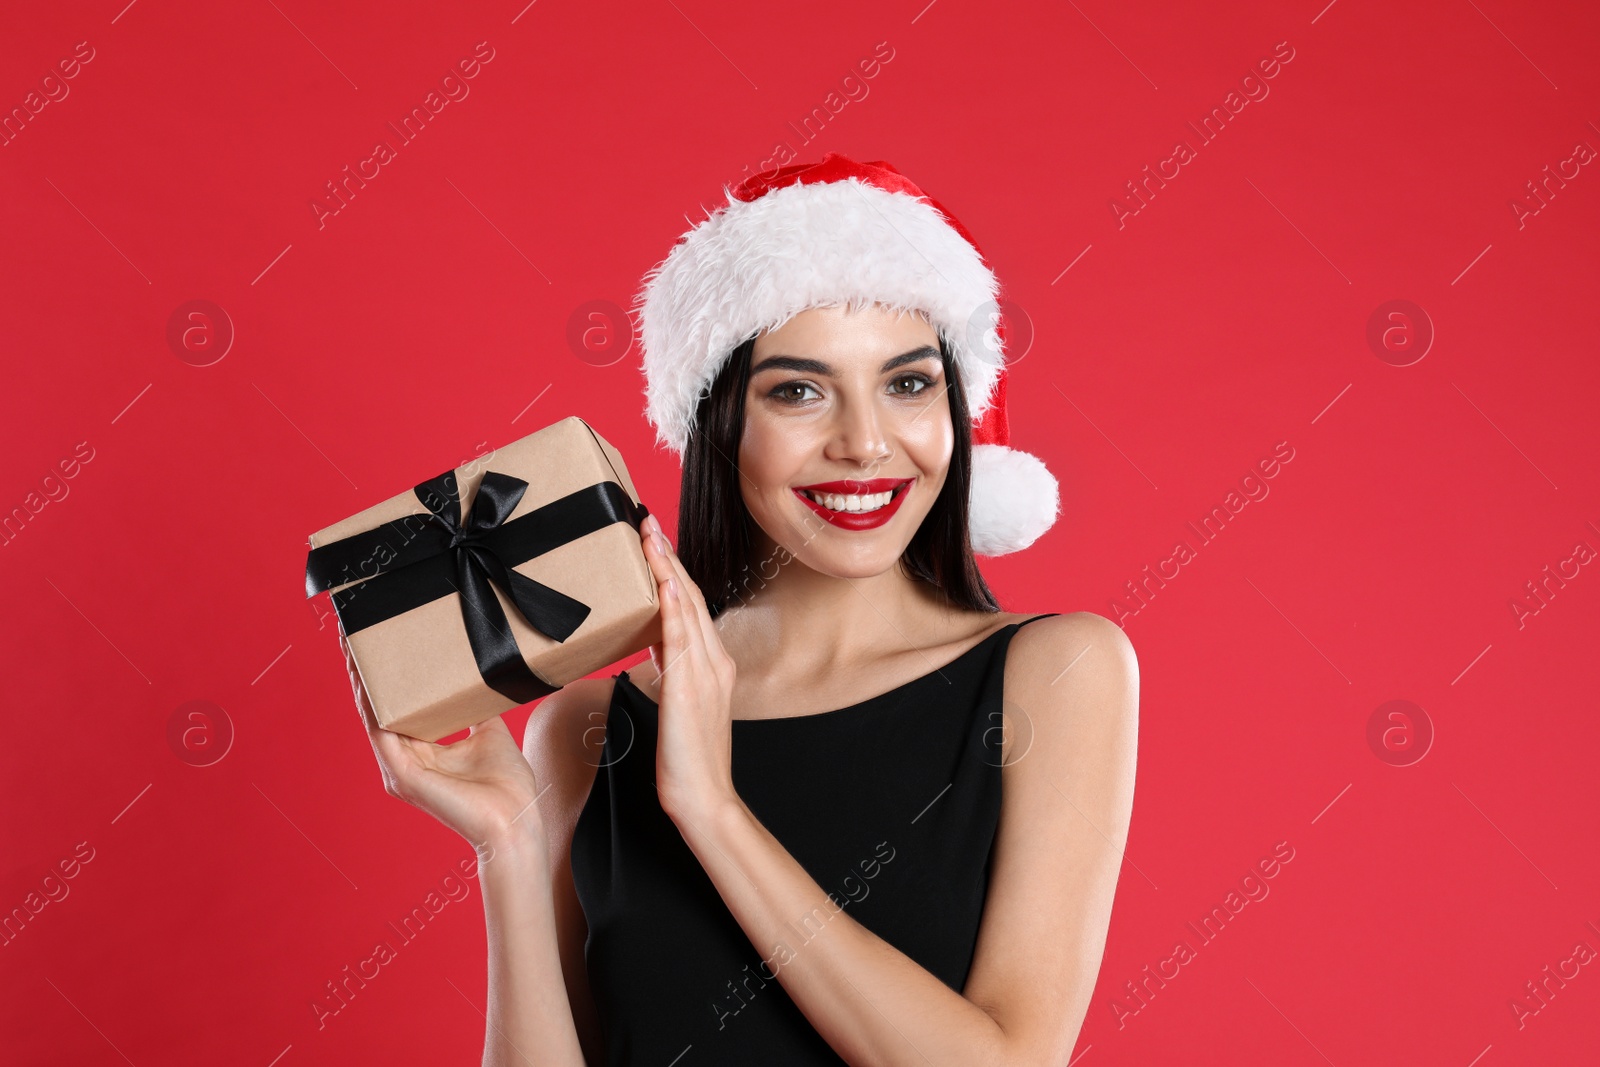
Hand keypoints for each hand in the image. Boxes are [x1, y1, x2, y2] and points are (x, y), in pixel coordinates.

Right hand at [341, 631, 545, 853]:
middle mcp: (403, 762)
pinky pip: (381, 735)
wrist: (516, 820)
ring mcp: (400, 771)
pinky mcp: (404, 777)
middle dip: (364, 672)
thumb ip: (474, 710)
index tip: (378, 643)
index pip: (395, 710)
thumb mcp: (489, 733)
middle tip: (352, 635)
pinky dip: (372, 707)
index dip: (384, 679)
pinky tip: (366, 682)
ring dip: (361, 684)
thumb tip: (479, 680)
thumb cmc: (507, 786)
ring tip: (353, 648)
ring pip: (372, 718)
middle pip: (376, 710)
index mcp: (421, 753)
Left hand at [639, 512, 738, 822]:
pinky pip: (682, 639)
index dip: (671, 570)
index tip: (652, 540)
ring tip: (648, 536)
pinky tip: (664, 582)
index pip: (688, 605)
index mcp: (711, 664)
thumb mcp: (677, 705)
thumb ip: (670, 670)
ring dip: (666, 568)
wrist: (704, 799)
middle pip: (688, 597)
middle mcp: (713, 661)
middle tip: (644, 520)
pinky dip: (674, 606)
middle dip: (667, 557)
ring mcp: (706, 673)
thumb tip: (651, 644)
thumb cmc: (686, 761)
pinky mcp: (690, 689)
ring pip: (685, 608)